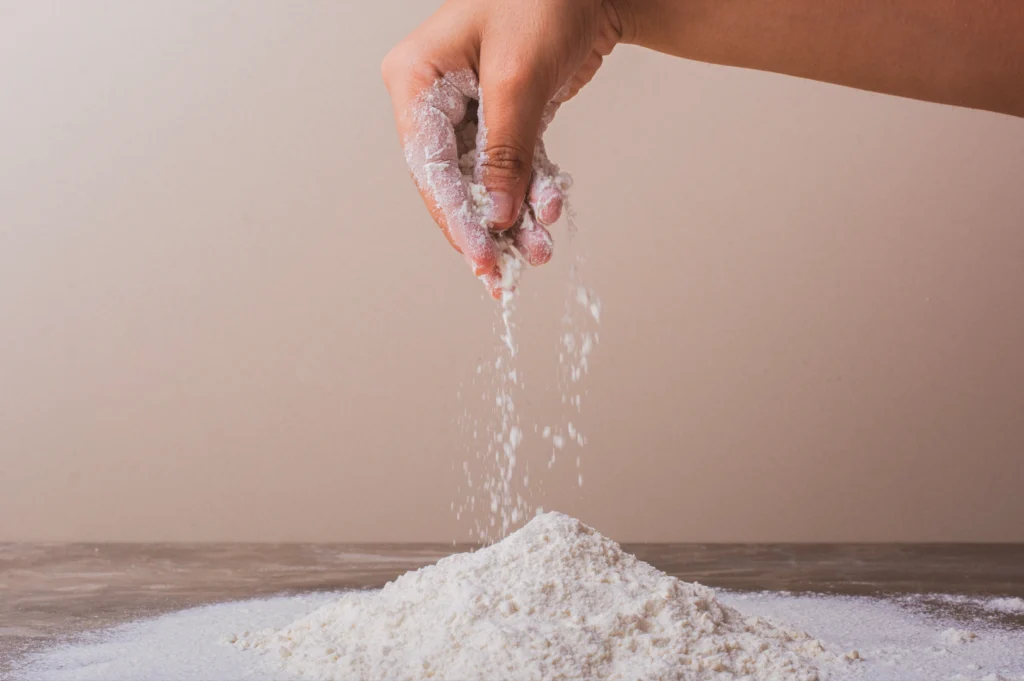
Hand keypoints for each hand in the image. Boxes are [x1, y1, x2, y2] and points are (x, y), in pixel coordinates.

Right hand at [381, 0, 625, 296]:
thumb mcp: (519, 78)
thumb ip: (505, 151)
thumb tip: (498, 214)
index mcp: (417, 78)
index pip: (427, 163)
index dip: (454, 215)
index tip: (479, 255)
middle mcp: (436, 96)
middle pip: (452, 180)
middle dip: (484, 226)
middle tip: (501, 275)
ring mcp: (471, 108)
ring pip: (486, 180)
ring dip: (514, 216)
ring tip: (538, 251)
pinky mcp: (505, 115)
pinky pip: (514, 166)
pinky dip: (533, 190)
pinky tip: (551, 211)